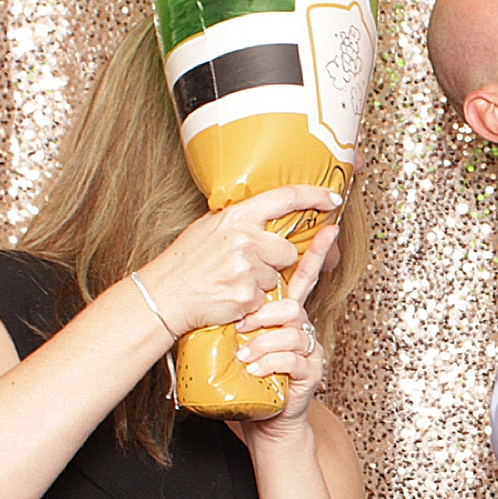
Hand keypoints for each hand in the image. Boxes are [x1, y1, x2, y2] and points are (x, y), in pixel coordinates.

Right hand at [133, 185, 342, 336]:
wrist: (164, 295)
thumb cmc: (186, 263)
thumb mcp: (209, 228)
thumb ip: (240, 221)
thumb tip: (270, 213)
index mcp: (237, 217)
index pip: (285, 198)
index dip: (314, 196)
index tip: (332, 198)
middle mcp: (245, 239)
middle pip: (289, 251)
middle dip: (276, 262)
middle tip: (247, 267)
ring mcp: (247, 268)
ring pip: (277, 277)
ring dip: (262, 283)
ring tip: (232, 282)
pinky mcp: (247, 295)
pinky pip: (266, 299)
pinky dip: (253, 302)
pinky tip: (230, 297)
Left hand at [235, 223, 339, 435]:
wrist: (265, 418)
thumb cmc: (249, 378)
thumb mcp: (240, 339)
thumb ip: (238, 314)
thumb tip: (218, 288)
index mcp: (287, 315)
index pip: (304, 276)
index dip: (317, 252)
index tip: (329, 227)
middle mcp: (302, 329)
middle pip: (293, 306)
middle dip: (264, 315)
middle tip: (241, 327)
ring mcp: (309, 351)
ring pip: (291, 332)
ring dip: (262, 342)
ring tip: (244, 355)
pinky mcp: (311, 372)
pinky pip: (293, 358)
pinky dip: (269, 363)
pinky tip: (255, 370)